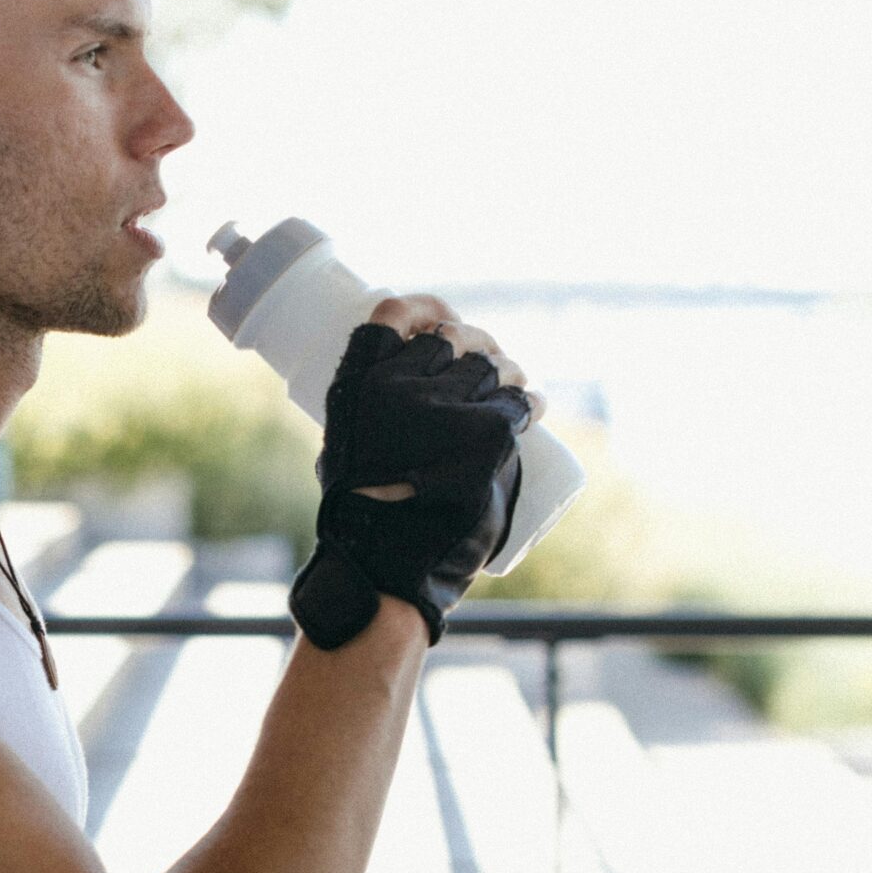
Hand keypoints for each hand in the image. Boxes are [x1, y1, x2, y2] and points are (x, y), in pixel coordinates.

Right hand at [290, 296, 537, 649]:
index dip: (422, 309)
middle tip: (486, 361)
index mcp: (359, 384)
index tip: (437, 323)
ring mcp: (448, 406)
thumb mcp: (337, 455)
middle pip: (453, 336)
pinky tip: (534, 403)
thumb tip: (386, 412)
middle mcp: (402, 385)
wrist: (386, 564)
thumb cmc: (358, 521)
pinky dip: (531, 400)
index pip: (395, 312)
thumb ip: (358, 425)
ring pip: (492, 363)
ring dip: (507, 369)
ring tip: (512, 384)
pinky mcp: (489, 430)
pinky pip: (521, 399)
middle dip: (474, 342)